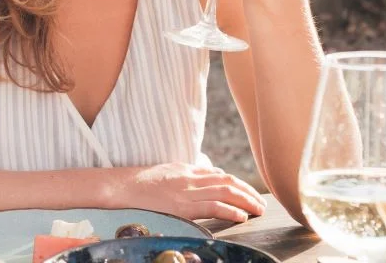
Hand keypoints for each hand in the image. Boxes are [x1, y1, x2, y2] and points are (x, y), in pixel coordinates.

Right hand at [113, 162, 266, 222]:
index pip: (219, 174)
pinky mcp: (183, 206)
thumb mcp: (166, 174)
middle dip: (247, 191)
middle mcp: (190, 177)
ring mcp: (187, 191)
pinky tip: (242, 216)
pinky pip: (212, 206)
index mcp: (187, 170)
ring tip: (259, 209)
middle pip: (227, 181)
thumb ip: (184, 176)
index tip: (249, 192)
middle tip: (262, 203)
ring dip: (245, 200)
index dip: (238, 183)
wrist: (123, 188)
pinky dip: (230, 210)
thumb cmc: (142, 184)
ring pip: (224, 191)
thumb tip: (199, 177)